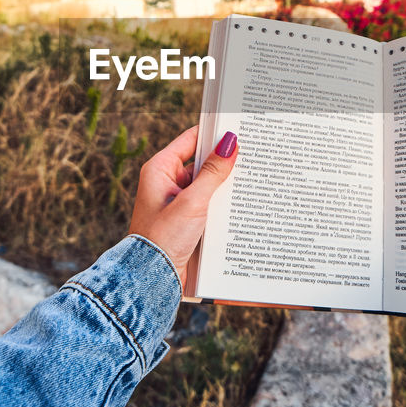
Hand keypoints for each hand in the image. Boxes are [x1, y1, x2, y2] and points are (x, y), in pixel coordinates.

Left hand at [128, 126, 237, 289]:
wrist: (153, 278)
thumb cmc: (164, 238)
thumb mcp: (192, 202)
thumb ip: (213, 172)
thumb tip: (230, 143)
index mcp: (159, 169)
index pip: (190, 139)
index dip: (213, 133)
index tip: (238, 127)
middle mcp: (166, 182)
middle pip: (201, 162)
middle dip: (224, 161)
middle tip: (252, 154)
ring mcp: (176, 201)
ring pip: (207, 183)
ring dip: (224, 184)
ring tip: (252, 179)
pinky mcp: (185, 219)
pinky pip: (207, 202)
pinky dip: (221, 202)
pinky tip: (241, 203)